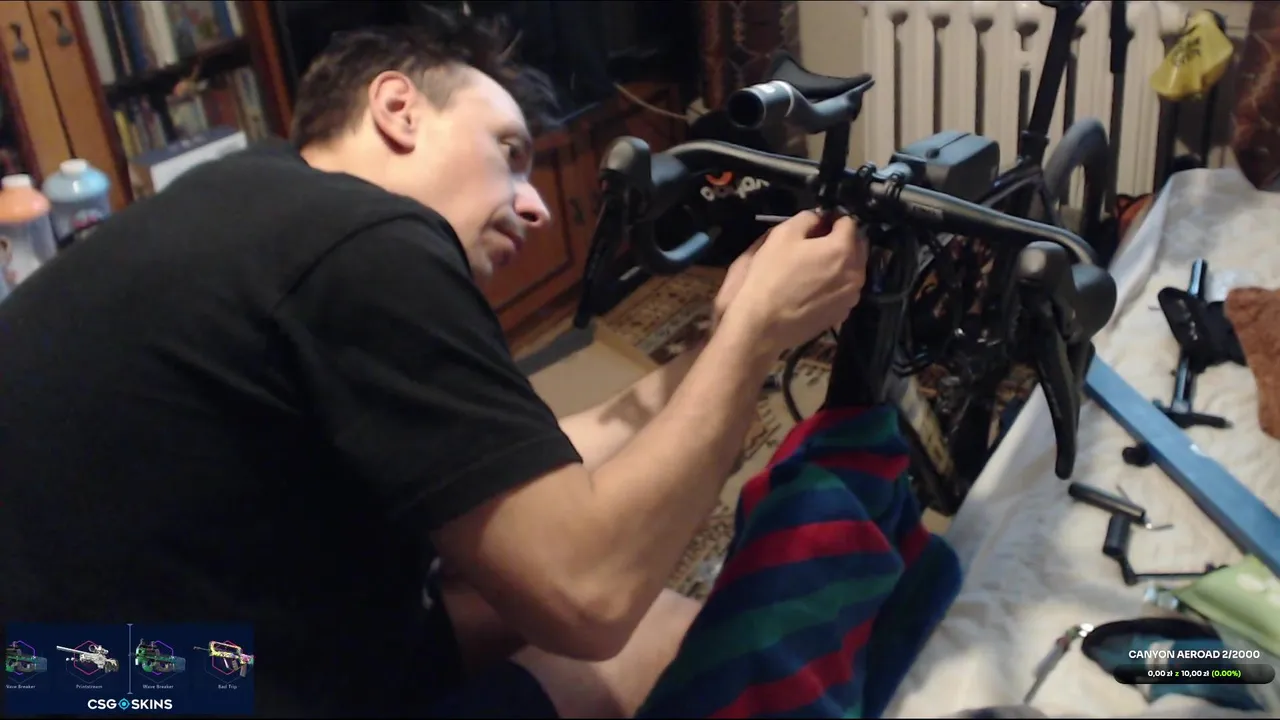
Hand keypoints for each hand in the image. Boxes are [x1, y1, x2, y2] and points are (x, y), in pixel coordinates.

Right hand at [719, 210, 867, 355]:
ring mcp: (851, 297)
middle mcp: (856, 273)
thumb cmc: (771, 276)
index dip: (833, 219)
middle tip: (818, 243)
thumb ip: (807, 219)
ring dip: (841, 263)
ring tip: (815, 267)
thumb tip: (818, 218)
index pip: (849, 222)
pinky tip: (814, 288)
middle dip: (842, 240)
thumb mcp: (782, 235)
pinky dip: (836, 284)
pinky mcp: (842, 314)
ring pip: (853, 270)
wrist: (763, 324)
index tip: (818, 223)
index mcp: (843, 249)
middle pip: (858, 246)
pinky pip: (845, 290)